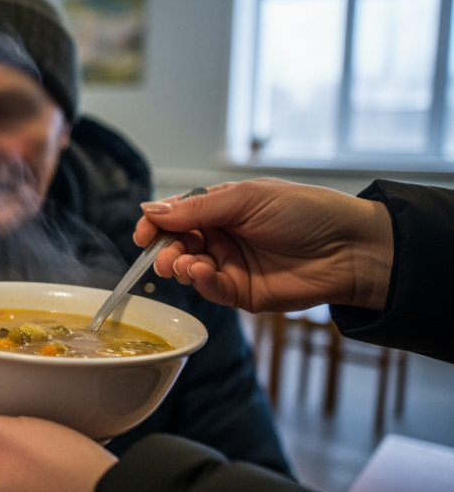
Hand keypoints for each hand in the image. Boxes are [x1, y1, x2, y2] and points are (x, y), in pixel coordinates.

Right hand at [134, 178, 392, 312]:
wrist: (351, 249)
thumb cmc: (307, 212)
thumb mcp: (247, 198)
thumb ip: (197, 208)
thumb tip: (150, 209)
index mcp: (221, 208)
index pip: (175, 216)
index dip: (154, 224)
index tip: (141, 234)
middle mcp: (222, 237)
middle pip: (175, 244)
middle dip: (163, 250)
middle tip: (161, 256)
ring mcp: (230, 266)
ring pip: (187, 269)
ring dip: (178, 266)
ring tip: (183, 265)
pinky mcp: (242, 293)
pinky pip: (210, 289)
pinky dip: (200, 282)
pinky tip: (202, 273)